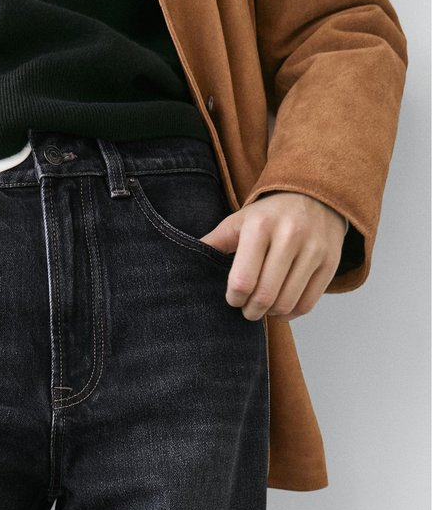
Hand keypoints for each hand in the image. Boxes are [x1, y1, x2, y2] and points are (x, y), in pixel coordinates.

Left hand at [199, 191, 348, 320]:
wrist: (316, 196)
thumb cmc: (268, 216)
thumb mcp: (238, 222)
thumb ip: (212, 243)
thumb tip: (179, 262)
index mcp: (260, 226)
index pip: (243, 281)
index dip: (234, 298)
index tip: (233, 297)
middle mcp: (290, 235)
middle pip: (265, 296)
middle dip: (250, 311)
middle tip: (246, 309)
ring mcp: (314, 249)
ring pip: (286, 303)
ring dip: (270, 313)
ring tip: (263, 306)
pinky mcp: (330, 262)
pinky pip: (307, 304)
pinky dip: (291, 313)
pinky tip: (282, 305)